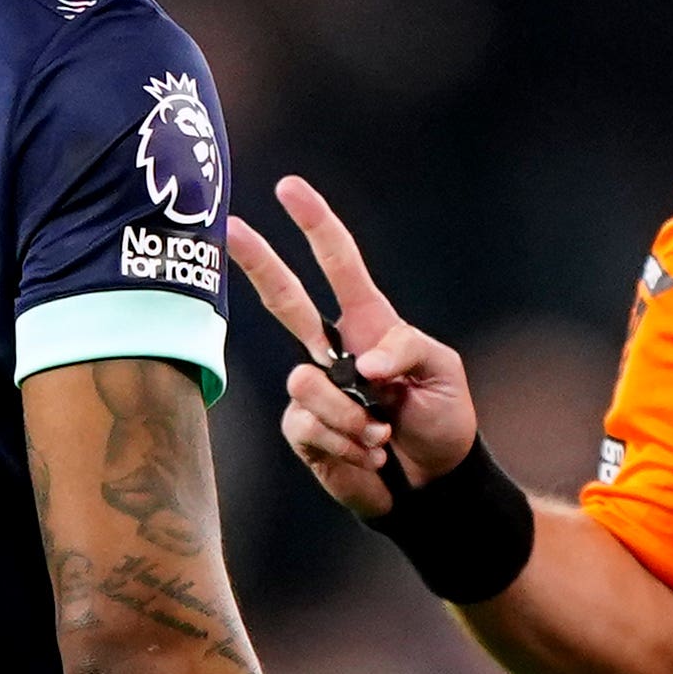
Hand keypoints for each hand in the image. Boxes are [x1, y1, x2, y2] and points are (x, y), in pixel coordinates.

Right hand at [217, 176, 481, 515]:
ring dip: (352, 418)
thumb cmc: (443, 419)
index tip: (288, 188)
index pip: (338, 264)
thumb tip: (360, 362)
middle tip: (229, 226)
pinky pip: (308, 426)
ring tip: (382, 437)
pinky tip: (368, 457)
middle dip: (257, 260)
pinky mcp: (303, 430)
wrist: (432, 485)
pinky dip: (347, 446)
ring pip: (306, 384)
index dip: (315, 224)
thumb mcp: (443, 372)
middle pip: (283, 298)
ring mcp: (313, 390)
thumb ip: (406, 349)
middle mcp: (332, 350)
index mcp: (368, 322)